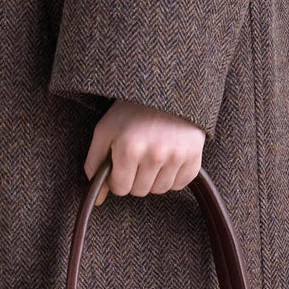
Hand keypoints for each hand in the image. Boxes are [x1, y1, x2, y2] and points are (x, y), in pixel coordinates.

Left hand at [84, 100, 204, 204]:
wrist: (167, 89)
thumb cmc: (132, 110)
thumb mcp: (106, 130)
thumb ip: (95, 165)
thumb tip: (98, 199)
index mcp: (129, 148)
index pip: (121, 188)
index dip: (118, 179)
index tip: (120, 164)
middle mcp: (154, 154)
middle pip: (140, 191)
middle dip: (134, 178)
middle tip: (137, 157)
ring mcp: (176, 156)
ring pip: (159, 190)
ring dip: (153, 178)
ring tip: (152, 155)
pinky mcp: (193, 157)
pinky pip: (179, 184)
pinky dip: (172, 176)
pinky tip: (167, 156)